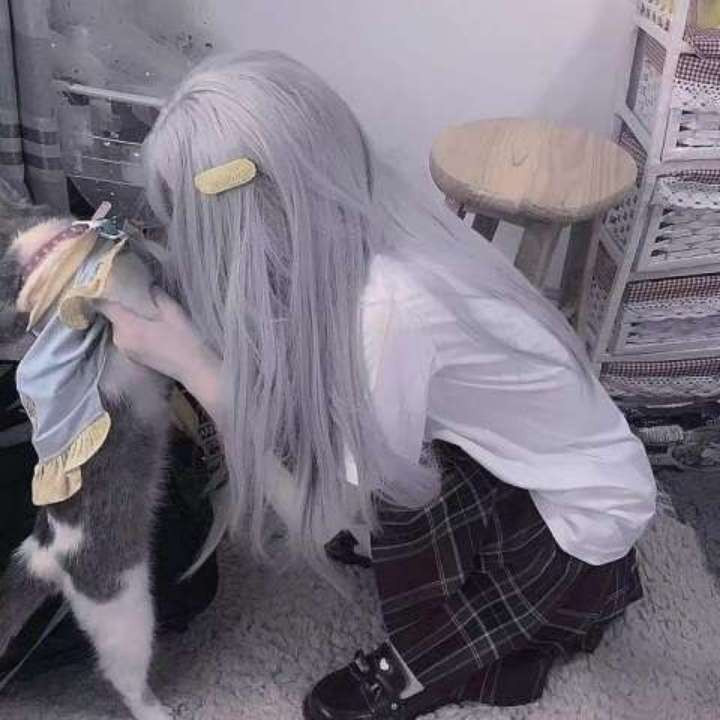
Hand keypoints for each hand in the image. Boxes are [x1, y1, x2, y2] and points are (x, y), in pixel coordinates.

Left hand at [96, 291, 223, 422]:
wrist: (194, 368)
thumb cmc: (186, 339)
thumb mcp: (173, 311)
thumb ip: (156, 294)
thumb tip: (146, 283)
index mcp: (128, 327)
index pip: (103, 305)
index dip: (102, 292)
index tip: (108, 281)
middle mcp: (120, 339)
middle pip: (111, 314)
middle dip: (119, 303)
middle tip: (132, 291)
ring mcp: (124, 349)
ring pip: (118, 325)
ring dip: (126, 316)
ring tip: (142, 308)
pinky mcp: (131, 356)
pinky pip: (124, 335)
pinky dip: (131, 328)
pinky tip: (146, 324)